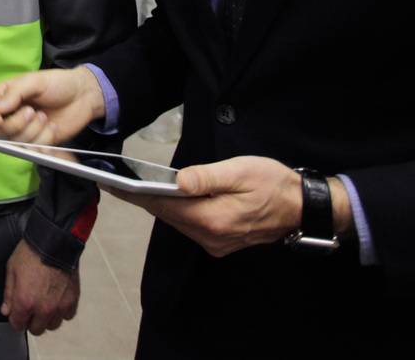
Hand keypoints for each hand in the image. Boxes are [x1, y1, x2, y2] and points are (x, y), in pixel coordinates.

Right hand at [0, 67, 105, 146]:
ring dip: (33, 131)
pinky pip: (33, 150)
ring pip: (16, 143)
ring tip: (45, 117)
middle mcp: (10, 116)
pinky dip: (43, 140)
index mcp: (5, 98)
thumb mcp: (35, 81)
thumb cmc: (58, 83)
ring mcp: (23, 131)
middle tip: (33, 112)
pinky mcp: (37, 143)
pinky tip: (52, 128)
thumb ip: (15, 93)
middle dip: (17, 124)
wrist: (83, 97)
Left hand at [2, 239, 79, 334]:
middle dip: (31, 321)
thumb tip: (6, 310)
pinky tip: (56, 300)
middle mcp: (43, 308)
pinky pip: (67, 316)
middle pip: (36, 329)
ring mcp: (59, 306)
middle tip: (30, 308)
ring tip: (44, 304)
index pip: (18, 325)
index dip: (15, 319)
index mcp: (25, 302)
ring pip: (52, 325)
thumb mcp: (11, 270)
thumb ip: (8, 294)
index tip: (17, 314)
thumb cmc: (31, 253)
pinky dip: (62, 311)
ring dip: (47, 318)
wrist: (54, 242)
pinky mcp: (72, 300)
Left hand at [113, 156, 347, 257]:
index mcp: (212, 219)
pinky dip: (176, 212)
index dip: (135, 194)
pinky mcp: (221, 242)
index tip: (111, 183)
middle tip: (115, 181)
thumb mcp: (241, 172)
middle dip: (141, 198)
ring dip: (158, 205)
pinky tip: (166, 198)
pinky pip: (190, 226)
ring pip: (177, 221)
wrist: (303, 207)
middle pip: (167, 215)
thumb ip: (207, 177)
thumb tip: (177, 181)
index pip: (163, 206)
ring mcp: (216, 243)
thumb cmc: (273, 183)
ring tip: (133, 186)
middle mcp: (210, 237)